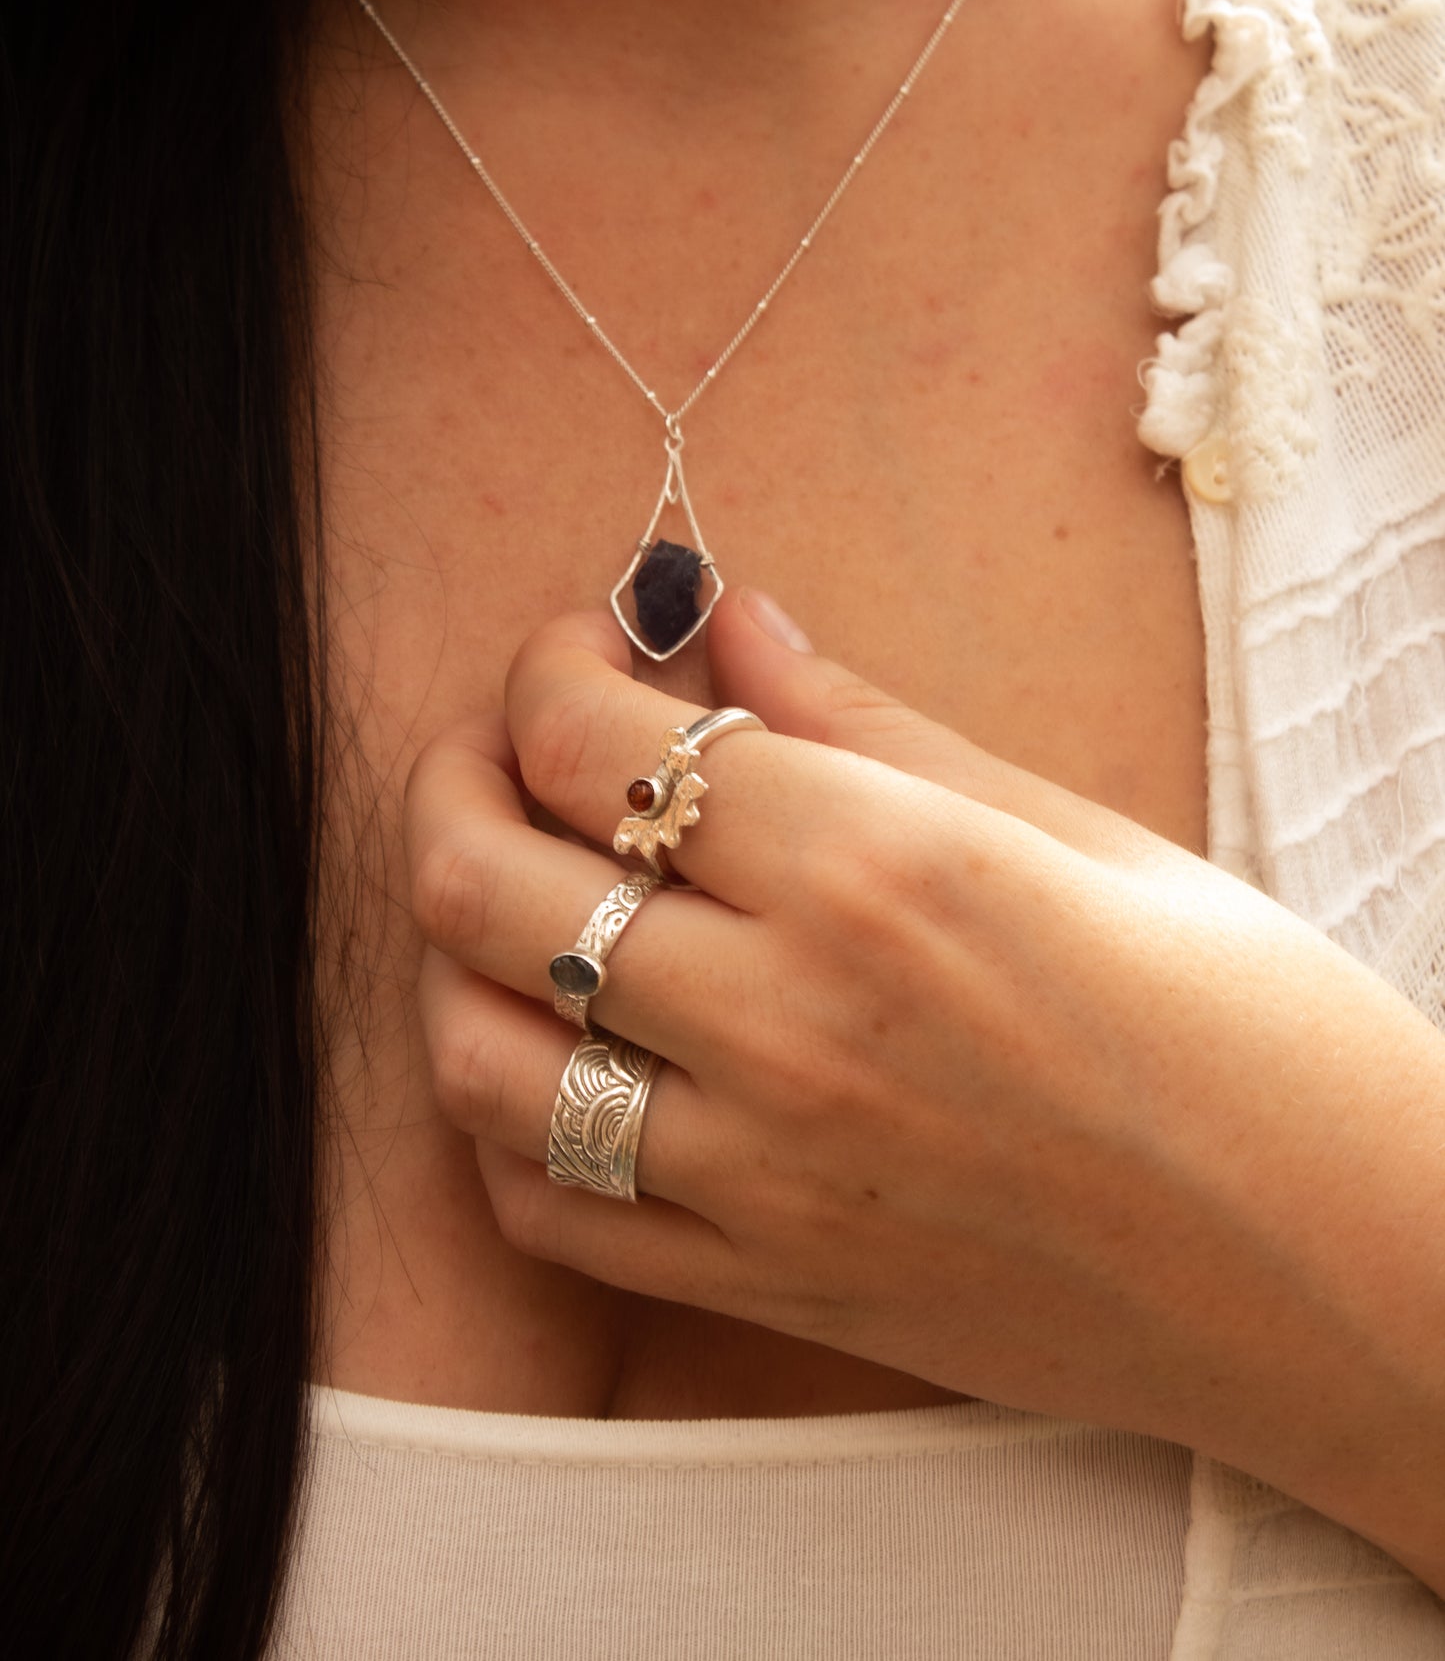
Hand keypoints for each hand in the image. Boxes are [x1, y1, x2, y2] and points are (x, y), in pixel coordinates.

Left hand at [402, 590, 1444, 1581]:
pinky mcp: (772, 1290)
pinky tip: (559, 1051)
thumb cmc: (1255, 1030)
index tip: (581, 648)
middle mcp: (791, 1026)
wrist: (1344, 1275)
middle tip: (504, 745)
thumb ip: (869, 723)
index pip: (596, 743)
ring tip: (516, 891)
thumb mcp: (1079, 832)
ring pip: (476, 1056)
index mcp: (880, 873)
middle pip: (484, 884)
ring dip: (457, 950)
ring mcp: (764, 1180)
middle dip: (457, 777)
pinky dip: (506, 1120)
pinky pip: (545, 1214)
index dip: (547, 666)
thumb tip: (730, 625)